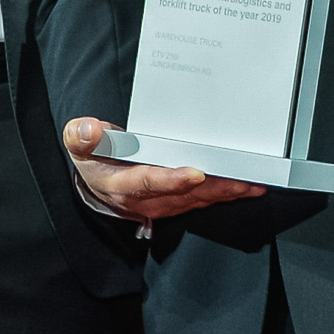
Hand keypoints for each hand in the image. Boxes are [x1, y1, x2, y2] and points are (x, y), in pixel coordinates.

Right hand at [61, 115, 266, 222]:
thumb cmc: (94, 159)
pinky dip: (225, 194)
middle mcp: (146, 199)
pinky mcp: (177, 204)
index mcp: (121, 184)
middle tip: (243, 177)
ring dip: (226, 192)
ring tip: (253, 182)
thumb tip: (87, 128)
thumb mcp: (79, 145)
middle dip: (215, 186)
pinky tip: (247, 187)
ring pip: (199, 199)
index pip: (147, 181)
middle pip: (184, 194)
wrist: (99, 186)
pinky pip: (203, 200)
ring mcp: (163, 204)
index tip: (195, 172)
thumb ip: (81, 137)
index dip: (171, 179)